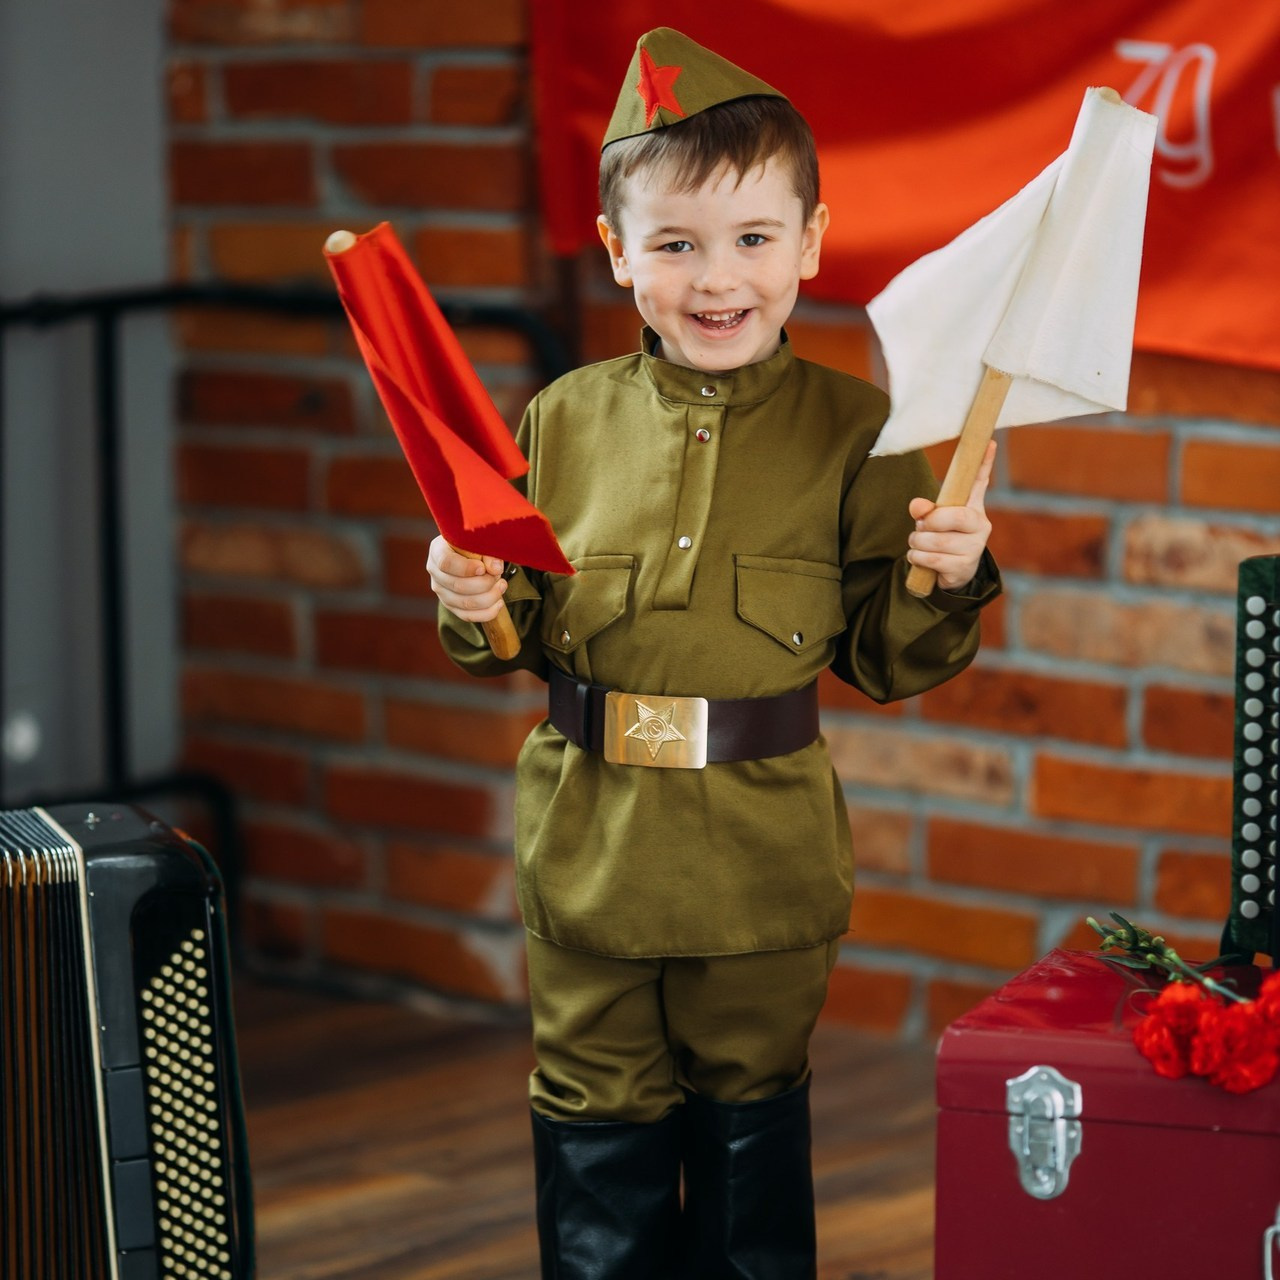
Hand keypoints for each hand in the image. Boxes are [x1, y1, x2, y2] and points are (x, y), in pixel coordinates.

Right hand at [426, 535, 507, 621]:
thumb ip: (488, 553)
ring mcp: (441, 591)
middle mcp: (435, 572)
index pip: (446, 563)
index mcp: (438, 551)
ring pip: (464, 603)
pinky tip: (499, 603)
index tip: (483, 568)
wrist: (470, 555)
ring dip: (489, 597)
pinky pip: (467, 616)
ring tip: (502, 586)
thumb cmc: (475, 544)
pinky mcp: (451, 605)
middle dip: (484, 584)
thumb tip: (495, 569)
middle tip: (499, 577)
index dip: (466, 568)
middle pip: (457, 585)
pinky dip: (487, 612)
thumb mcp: (480, 541)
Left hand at [906, 440, 995, 591]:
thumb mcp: (933, 522)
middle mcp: (980, 526)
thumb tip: (917, 506)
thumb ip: (925, 510)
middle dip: (929, 523)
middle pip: (952, 516)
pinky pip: (932, 559)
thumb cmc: (942, 539)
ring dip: (917, 542)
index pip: (979, 483)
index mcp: (974, 509)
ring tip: (918, 543)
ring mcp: (975, 548)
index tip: (990, 442)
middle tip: (922, 527)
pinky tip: (919, 557)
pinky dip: (917, 558)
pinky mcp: (964, 567)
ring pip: (936, 540)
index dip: (984, 464)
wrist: (951, 573)